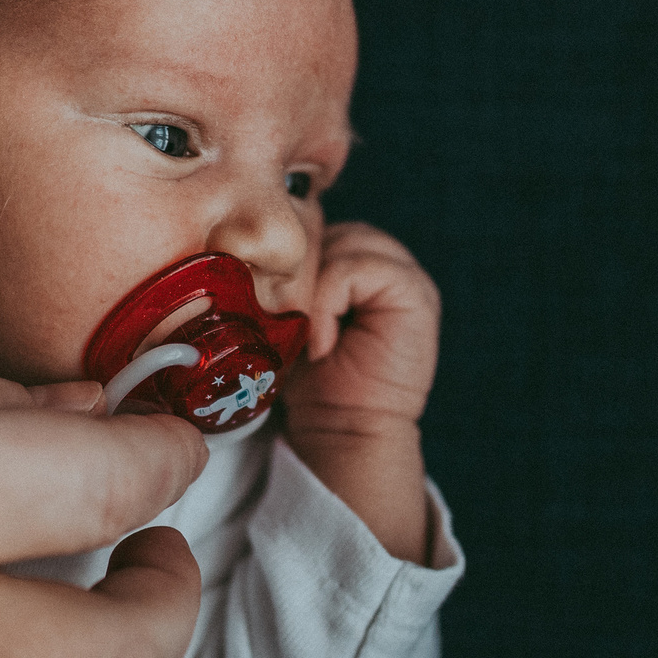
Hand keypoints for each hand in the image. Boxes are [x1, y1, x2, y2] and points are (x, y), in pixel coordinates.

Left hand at [280, 222, 441, 561]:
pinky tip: (322, 341)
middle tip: (281, 317)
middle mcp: (386, 263)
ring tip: (304, 332)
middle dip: (300, 267)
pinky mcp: (416, 295)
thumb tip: (242, 246)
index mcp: (357, 263)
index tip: (269, 303)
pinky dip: (332, 300)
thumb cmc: (311, 380)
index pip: (317, 227)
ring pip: (345, 242)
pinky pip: (362, 268)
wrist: (342, 431)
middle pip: (331, 228)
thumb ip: (288, 276)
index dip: (289, 257)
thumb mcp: (290, 316)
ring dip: (315, 285)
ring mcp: (405, 276)